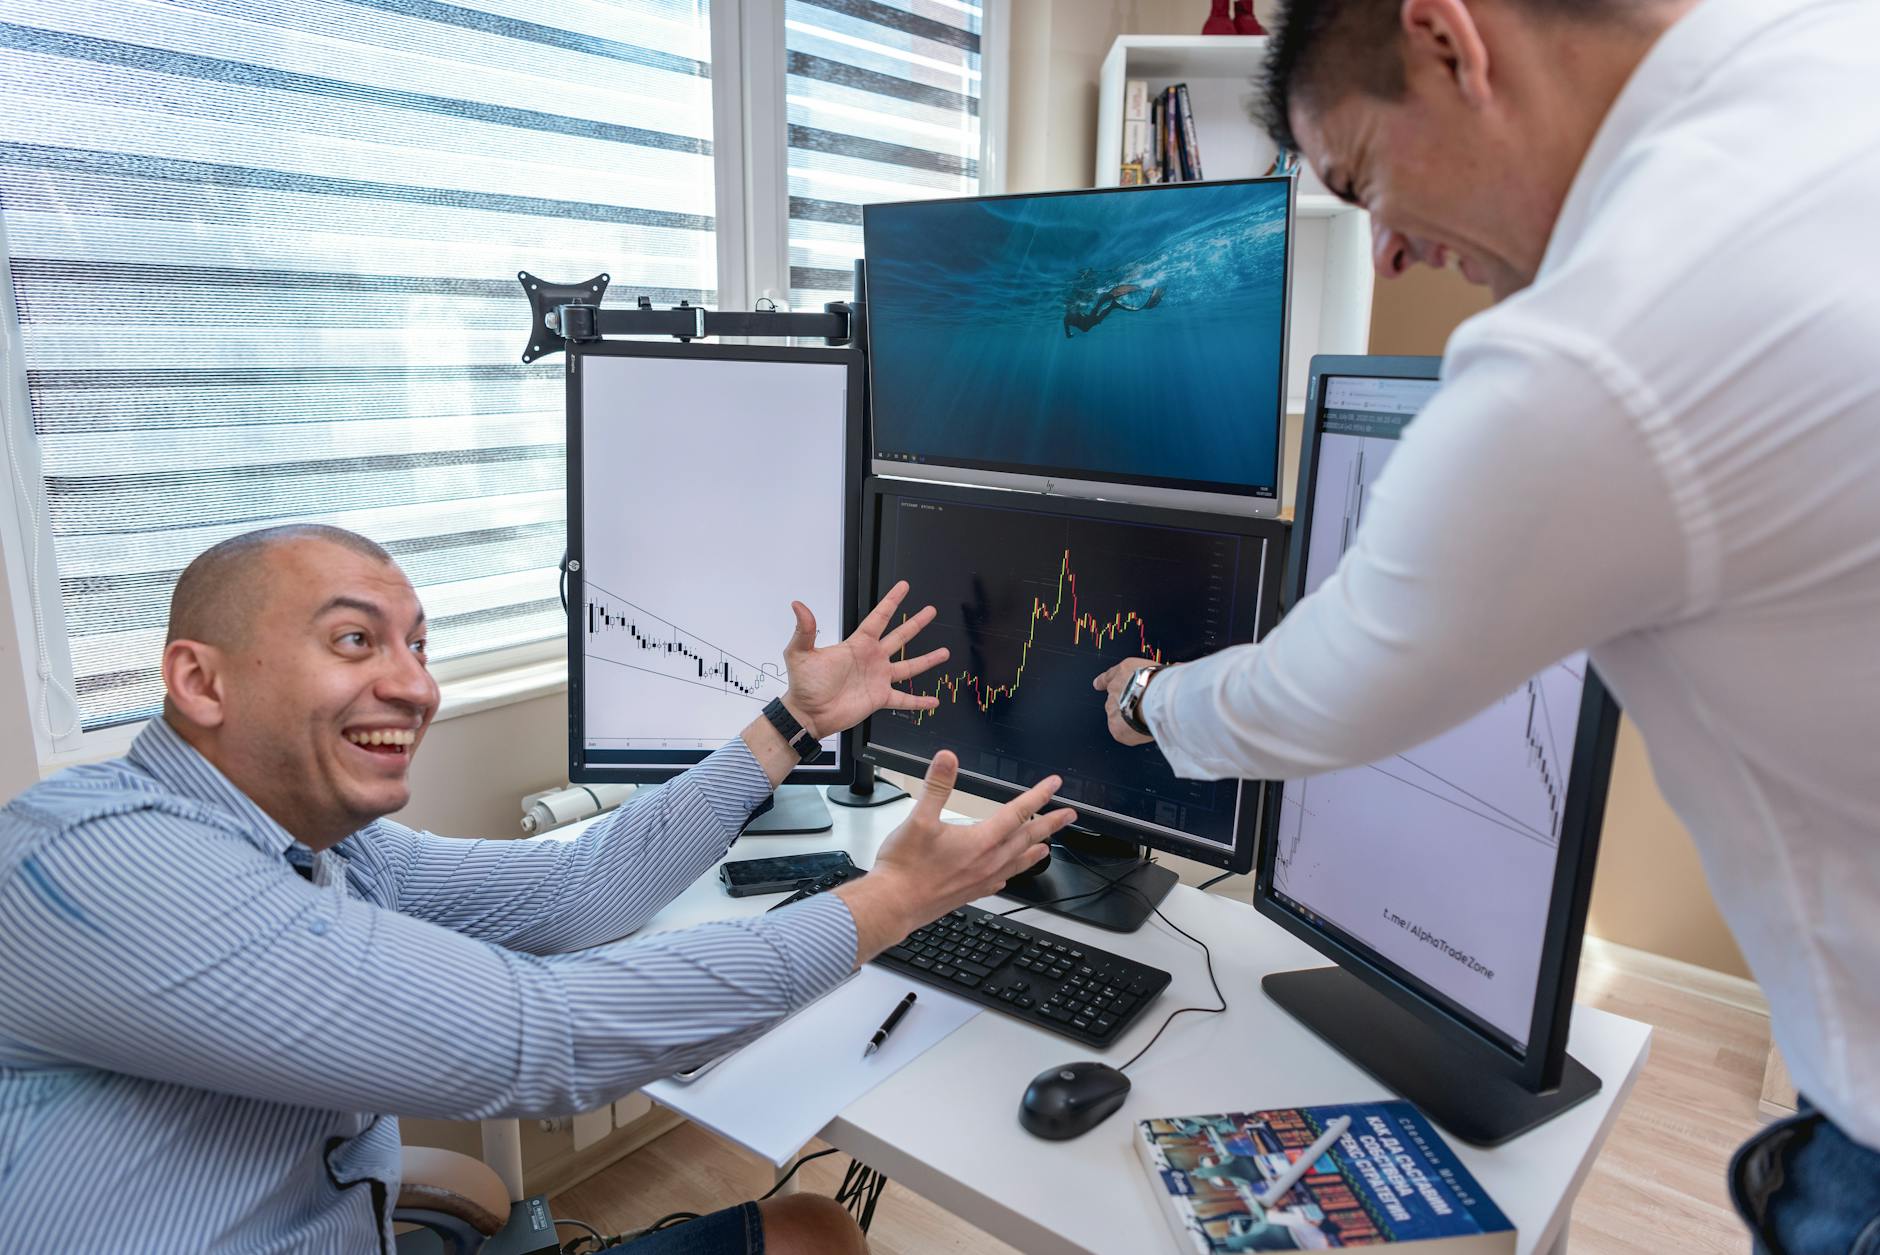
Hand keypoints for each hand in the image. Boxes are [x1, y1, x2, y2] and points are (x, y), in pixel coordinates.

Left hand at [780, 581, 948, 737]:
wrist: (808, 713)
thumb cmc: (804, 684)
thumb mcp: (800, 653)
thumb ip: (805, 630)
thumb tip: (798, 605)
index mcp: (857, 645)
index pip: (878, 618)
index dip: (892, 602)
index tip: (904, 587)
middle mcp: (872, 659)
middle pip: (900, 636)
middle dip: (916, 623)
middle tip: (931, 611)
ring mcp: (878, 678)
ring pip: (909, 666)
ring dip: (927, 660)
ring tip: (944, 652)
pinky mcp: (880, 698)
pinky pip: (904, 699)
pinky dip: (919, 701)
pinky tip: (934, 700)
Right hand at [835, 751, 1077, 960]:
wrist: (893, 904)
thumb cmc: (905, 866)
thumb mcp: (919, 818)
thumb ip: (936, 786)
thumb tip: (947, 758)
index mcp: (980, 841)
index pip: (1018, 813)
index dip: (1038, 796)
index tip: (1054, 785)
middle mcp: (987, 862)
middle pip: (1027, 838)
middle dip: (1050, 824)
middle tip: (1069, 816)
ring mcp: (981, 880)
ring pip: (1018, 862)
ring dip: (1036, 851)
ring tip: (1049, 847)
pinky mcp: (971, 893)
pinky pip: (1001, 880)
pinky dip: (1012, 872)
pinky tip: (1008, 873)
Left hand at [1093, 657, 1159, 745]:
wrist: (1157, 699)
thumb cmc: (1165, 682)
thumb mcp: (1163, 669)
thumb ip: (1167, 672)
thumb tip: (1178, 669)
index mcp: (1126, 670)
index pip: (1110, 675)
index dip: (1104, 681)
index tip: (1097, 684)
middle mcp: (1115, 687)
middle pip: (1115, 699)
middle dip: (1125, 705)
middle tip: (1142, 709)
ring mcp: (1112, 707)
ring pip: (1118, 716)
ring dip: (1129, 719)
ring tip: (1147, 719)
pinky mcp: (1115, 726)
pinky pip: (1122, 731)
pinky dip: (1131, 733)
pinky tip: (1143, 730)